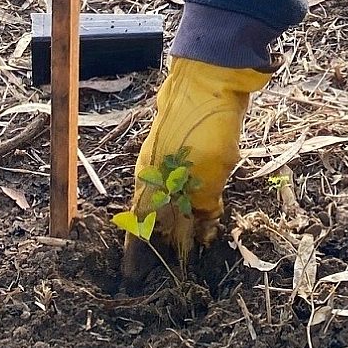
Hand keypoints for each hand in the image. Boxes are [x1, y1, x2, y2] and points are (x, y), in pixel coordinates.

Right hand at [119, 57, 267, 268]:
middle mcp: (153, 168)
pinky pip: (184, 178)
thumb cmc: (206, 122)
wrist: (213, 71)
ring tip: (190, 239)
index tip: (134, 275)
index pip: (138, 224)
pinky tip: (203, 204)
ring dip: (180, 217)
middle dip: (162, 238)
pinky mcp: (184, 142)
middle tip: (173, 262)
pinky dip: (191, 195)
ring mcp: (167, 153)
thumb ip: (204, 204)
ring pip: (170, 195)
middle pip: (154, 212)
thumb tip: (202, 234)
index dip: (137, 250)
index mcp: (150, 178)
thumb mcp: (211, 170)